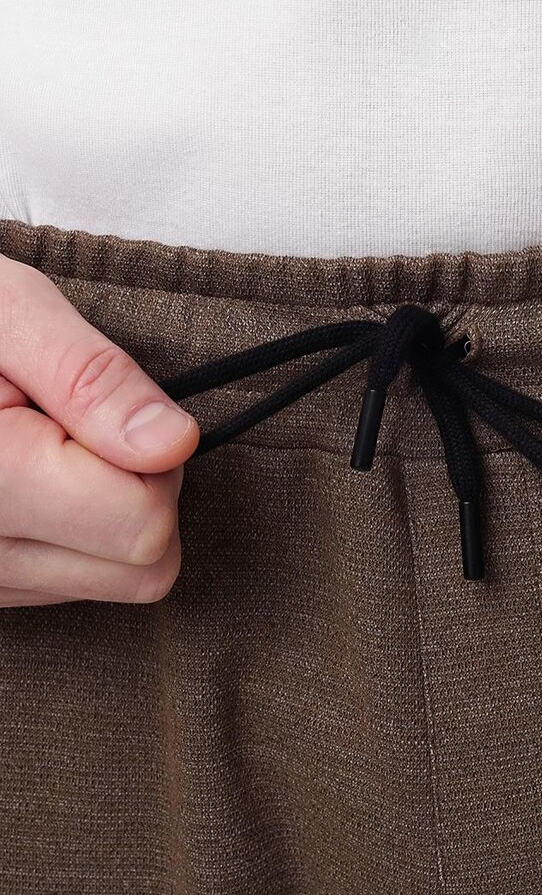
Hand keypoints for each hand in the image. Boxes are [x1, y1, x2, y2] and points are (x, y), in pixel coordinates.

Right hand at [0, 253, 198, 606]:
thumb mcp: (10, 313)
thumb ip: (92, 379)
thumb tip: (172, 443)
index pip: (141, 523)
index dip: (151, 458)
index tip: (104, 410)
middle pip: (143, 567)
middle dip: (142, 489)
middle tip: (85, 425)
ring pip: (120, 581)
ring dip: (110, 512)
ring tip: (49, 445)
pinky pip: (79, 582)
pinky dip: (79, 532)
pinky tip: (36, 479)